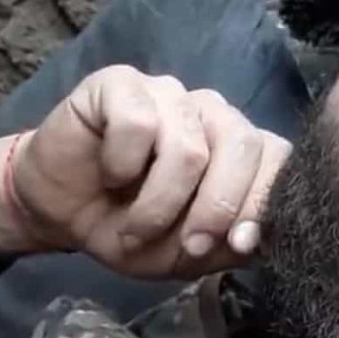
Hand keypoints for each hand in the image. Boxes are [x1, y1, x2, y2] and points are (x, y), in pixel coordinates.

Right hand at [9, 66, 291, 277]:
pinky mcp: (122, 84)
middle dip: (218, 206)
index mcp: (239, 150)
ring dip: (159, 203)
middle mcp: (212, 115)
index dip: (265, 200)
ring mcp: (170, 94)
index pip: (279, 158)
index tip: (241, 243)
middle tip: (190, 245)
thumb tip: (257, 238)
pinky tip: (110, 174)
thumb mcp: (185, 254)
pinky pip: (138, 122)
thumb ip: (228, 242)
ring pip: (189, 145)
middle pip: (243, 144)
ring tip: (134, 228)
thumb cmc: (130, 228)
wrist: (58, 211)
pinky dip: (122, 164)